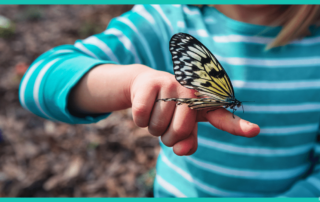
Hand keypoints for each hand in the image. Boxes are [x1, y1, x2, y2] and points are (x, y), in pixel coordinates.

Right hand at [129, 65, 259, 155]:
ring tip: (155, 112)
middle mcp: (190, 92)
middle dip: (168, 136)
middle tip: (165, 124)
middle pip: (180, 131)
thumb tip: (180, 150)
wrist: (145, 87)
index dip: (238, 126)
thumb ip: (187, 142)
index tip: (255, 131)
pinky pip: (141, 117)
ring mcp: (171, 85)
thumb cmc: (169, 110)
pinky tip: (144, 107)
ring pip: (158, 126)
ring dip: (152, 128)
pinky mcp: (151, 83)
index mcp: (203, 104)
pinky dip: (139, 120)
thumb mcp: (180, 128)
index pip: (222, 117)